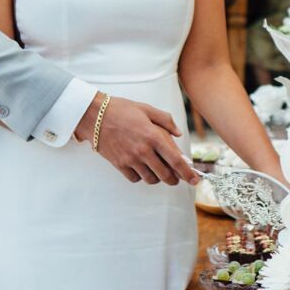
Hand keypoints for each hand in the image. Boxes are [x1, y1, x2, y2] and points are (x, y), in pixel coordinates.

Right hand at [75, 94, 201, 186]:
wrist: (94, 115)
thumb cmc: (121, 110)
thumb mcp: (146, 109)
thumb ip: (165, 121)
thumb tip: (178, 133)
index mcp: (153, 136)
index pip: (176, 160)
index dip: (188, 173)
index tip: (195, 180)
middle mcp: (143, 150)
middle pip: (165, 175)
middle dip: (174, 179)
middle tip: (177, 177)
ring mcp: (130, 159)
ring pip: (151, 179)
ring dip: (158, 178)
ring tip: (158, 170)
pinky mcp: (119, 164)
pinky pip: (135, 178)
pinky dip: (141, 176)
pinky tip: (142, 168)